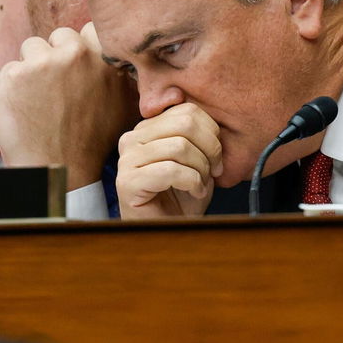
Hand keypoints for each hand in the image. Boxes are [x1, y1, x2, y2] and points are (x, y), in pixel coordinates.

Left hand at [0, 23, 137, 188]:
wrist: (58, 169)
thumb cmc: (90, 143)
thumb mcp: (124, 107)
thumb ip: (121, 76)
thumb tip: (123, 57)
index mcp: (103, 59)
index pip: (91, 29)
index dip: (82, 45)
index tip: (77, 64)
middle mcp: (75, 55)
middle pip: (60, 35)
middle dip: (55, 55)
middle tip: (56, 87)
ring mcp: (43, 62)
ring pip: (31, 47)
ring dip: (32, 67)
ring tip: (40, 99)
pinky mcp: (14, 75)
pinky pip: (10, 68)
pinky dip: (13, 86)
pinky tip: (25, 107)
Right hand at [116, 102, 223, 218]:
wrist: (168, 232)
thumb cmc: (182, 197)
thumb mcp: (196, 159)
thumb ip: (199, 135)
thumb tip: (213, 120)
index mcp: (148, 128)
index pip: (187, 110)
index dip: (211, 133)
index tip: (216, 158)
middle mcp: (132, 139)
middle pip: (185, 124)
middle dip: (209, 149)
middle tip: (214, 171)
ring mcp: (126, 160)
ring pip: (180, 146)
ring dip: (201, 169)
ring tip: (201, 184)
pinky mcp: (127, 182)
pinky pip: (171, 170)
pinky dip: (192, 182)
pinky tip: (195, 193)